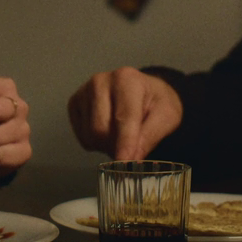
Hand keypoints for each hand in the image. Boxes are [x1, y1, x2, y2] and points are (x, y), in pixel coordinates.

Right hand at [68, 67, 182, 160]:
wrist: (143, 92)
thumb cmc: (156, 103)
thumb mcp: (167, 117)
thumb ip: (150, 136)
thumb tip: (131, 158)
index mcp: (126, 79)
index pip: (124, 117)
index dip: (125, 143)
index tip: (124, 162)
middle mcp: (100, 81)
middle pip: (100, 129)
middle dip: (116, 146)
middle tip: (132, 146)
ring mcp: (84, 91)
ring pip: (90, 135)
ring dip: (106, 146)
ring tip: (121, 136)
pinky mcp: (74, 103)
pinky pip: (82, 137)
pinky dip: (95, 142)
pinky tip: (108, 131)